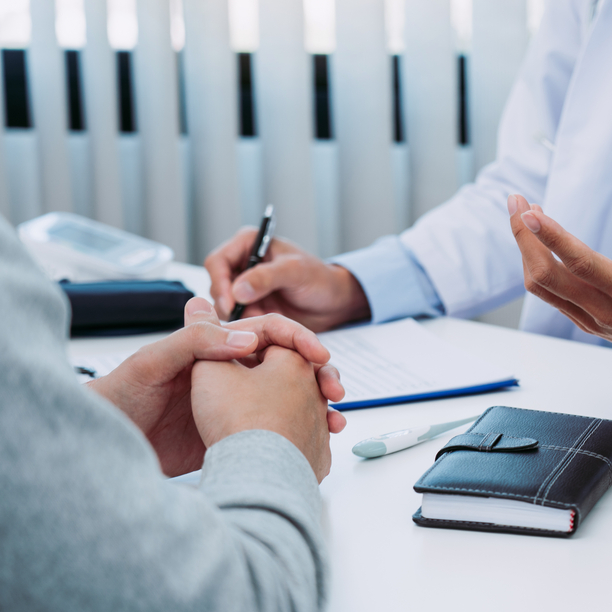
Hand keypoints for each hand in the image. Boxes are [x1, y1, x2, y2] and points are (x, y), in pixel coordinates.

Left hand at [89, 298, 346, 476]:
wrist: (107, 446)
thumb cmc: (122, 395)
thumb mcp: (156, 362)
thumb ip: (197, 341)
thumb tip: (246, 336)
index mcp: (216, 345)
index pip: (269, 332)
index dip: (298, 339)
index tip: (319, 354)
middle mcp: (231, 370)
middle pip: (289, 362)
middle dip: (319, 372)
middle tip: (336, 388)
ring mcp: (237, 401)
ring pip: (291, 395)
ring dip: (318, 403)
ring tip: (336, 416)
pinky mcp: (235, 431)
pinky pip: (280, 425)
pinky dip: (304, 429)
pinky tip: (320, 437)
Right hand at [205, 227, 370, 330]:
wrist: (333, 303)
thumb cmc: (319, 278)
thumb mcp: (295, 272)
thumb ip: (266, 278)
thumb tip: (236, 291)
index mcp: (248, 243)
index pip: (217, 261)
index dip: (219, 283)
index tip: (231, 304)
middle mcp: (241, 264)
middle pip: (215, 285)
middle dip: (226, 304)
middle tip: (242, 321)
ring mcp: (243, 287)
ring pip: (222, 306)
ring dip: (235, 318)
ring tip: (255, 327)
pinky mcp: (248, 307)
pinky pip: (234, 319)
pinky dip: (242, 327)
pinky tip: (256, 334)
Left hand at [508, 194, 611, 366]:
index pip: (582, 265)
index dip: (552, 238)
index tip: (531, 213)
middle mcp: (606, 311)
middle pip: (547, 277)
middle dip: (524, 237)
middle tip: (516, 201)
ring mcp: (593, 320)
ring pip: (543, 288)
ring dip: (527, 250)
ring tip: (524, 214)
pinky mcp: (588, 322)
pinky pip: (551, 296)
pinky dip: (538, 266)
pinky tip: (540, 242)